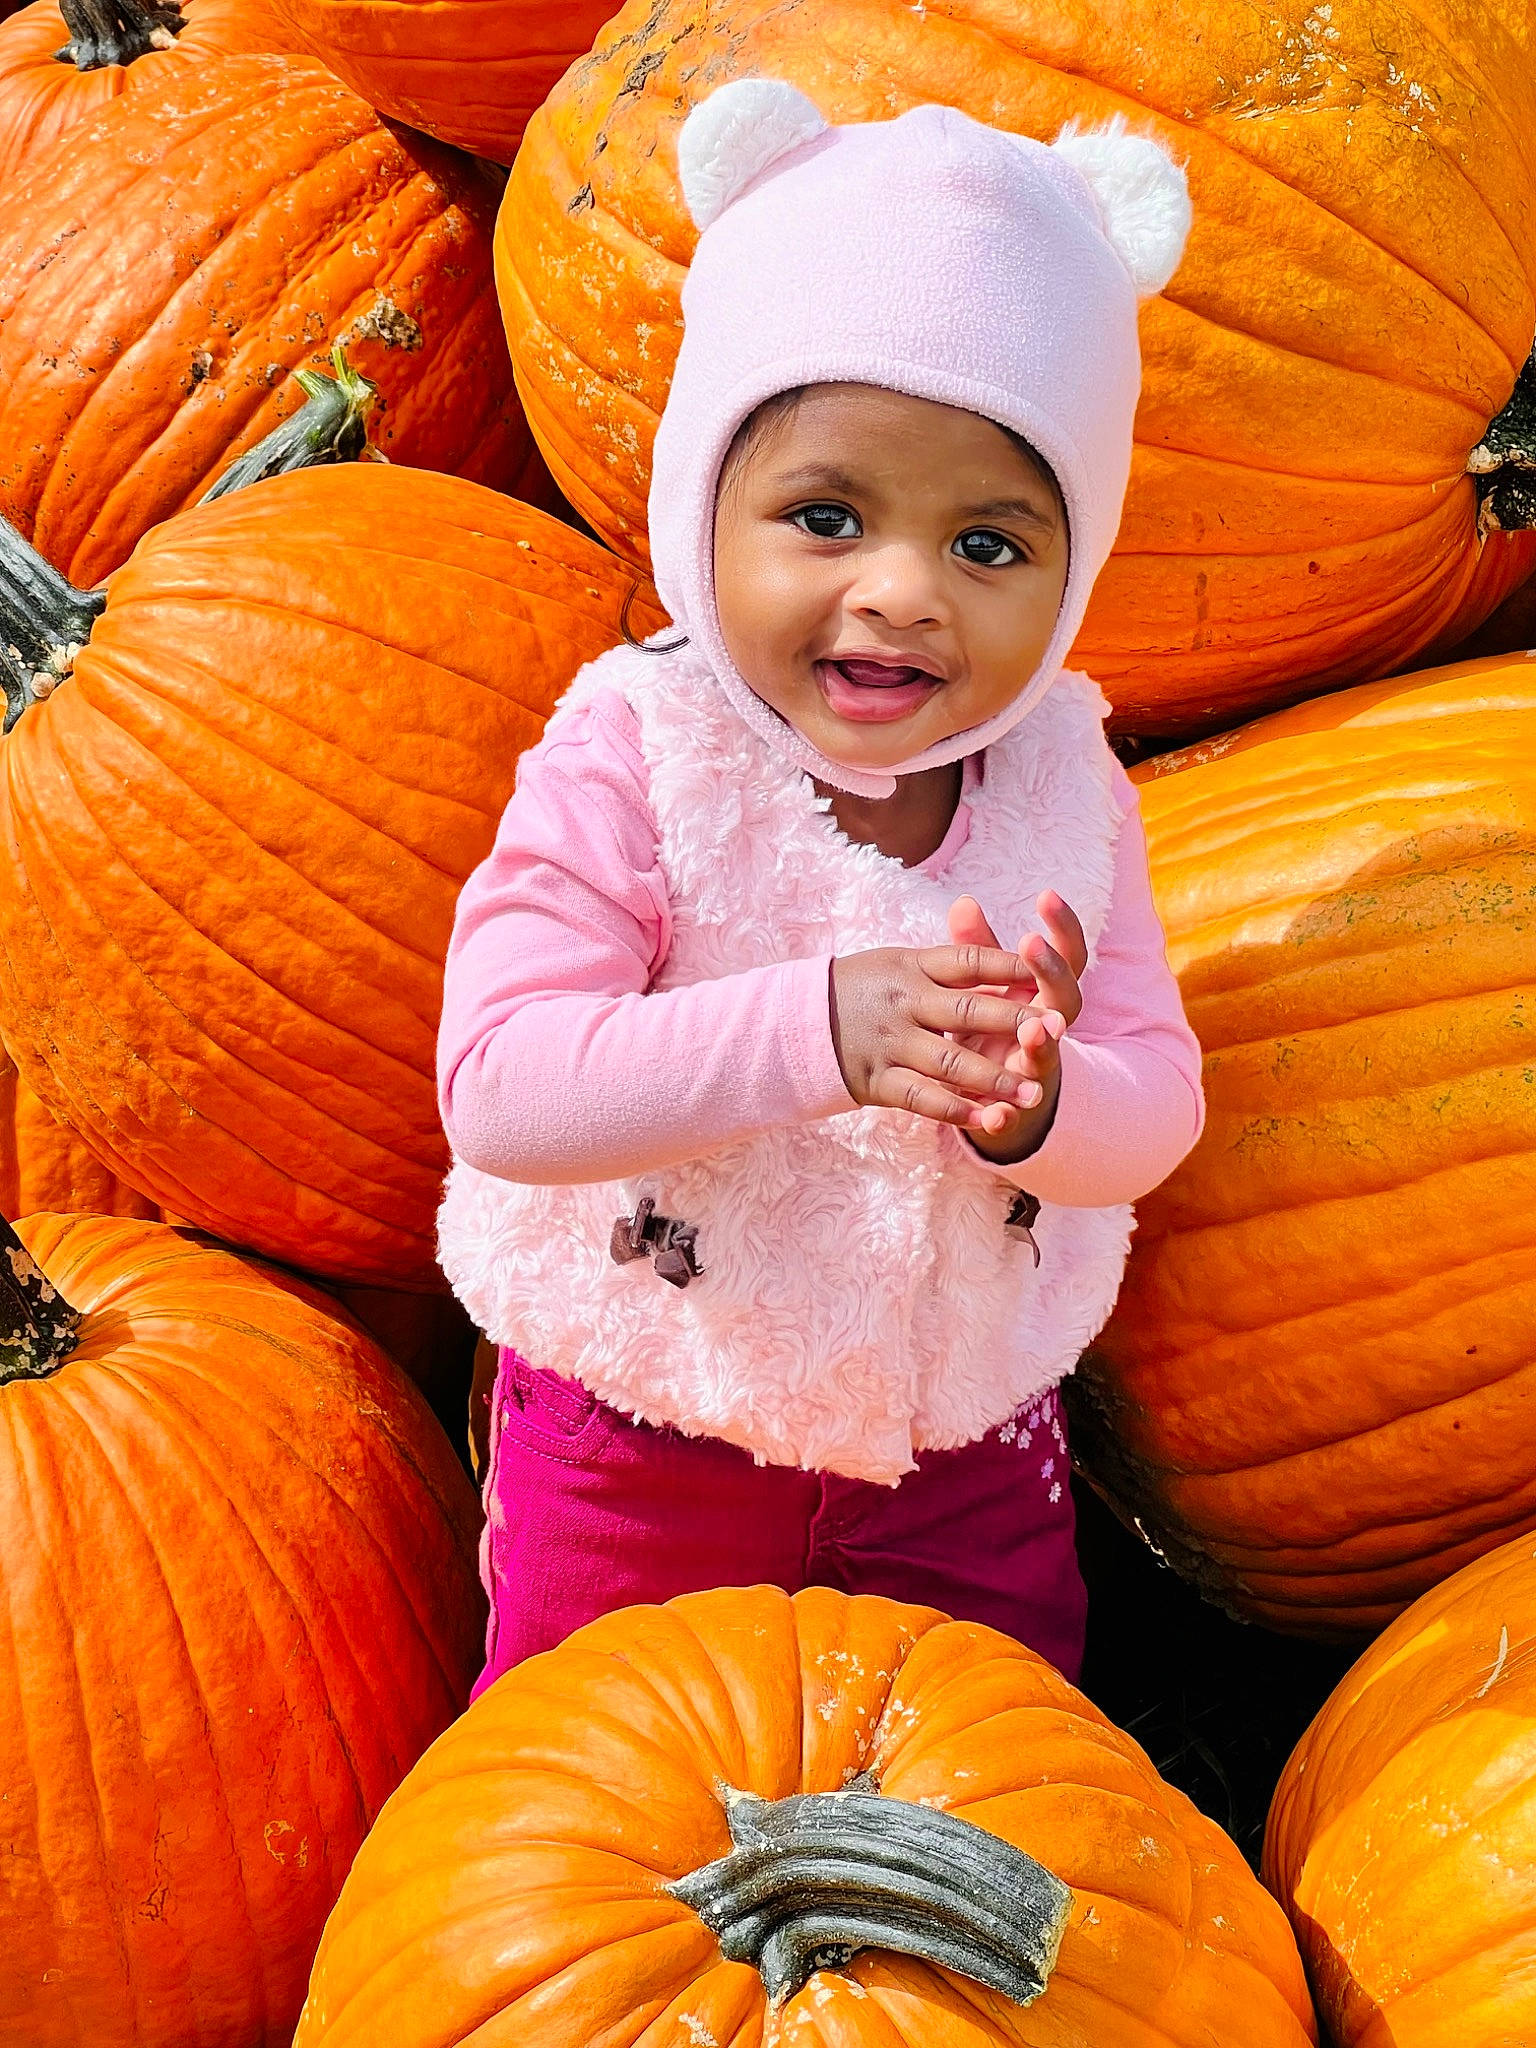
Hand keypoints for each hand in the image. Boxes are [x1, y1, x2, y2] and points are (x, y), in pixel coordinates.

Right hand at [829, 942, 1049, 1134]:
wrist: (797, 1021)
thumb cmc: (864, 988)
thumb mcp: (899, 962)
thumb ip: (949, 961)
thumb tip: (1001, 942)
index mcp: (912, 967)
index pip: (968, 962)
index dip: (1009, 966)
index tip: (1045, 972)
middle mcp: (903, 1003)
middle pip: (967, 1012)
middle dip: (1015, 1023)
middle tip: (1058, 1030)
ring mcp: (890, 1044)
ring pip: (950, 1064)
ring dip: (996, 1080)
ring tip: (1036, 1092)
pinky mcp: (878, 1081)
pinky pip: (922, 1099)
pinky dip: (957, 1111)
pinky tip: (990, 1119)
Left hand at [946, 890, 1085, 1162]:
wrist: (991, 1094)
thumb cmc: (987, 1025)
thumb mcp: (980, 986)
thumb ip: (975, 951)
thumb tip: (963, 901)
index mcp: (1044, 994)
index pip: (1067, 955)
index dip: (1062, 926)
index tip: (1046, 894)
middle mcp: (1050, 1030)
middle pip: (1065, 999)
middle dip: (1050, 973)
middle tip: (1031, 944)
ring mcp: (1036, 1071)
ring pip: (1047, 1056)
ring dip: (1043, 1042)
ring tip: (1034, 1029)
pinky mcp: (1014, 1112)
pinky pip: (1013, 1115)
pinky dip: (1004, 1117)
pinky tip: (994, 1115)